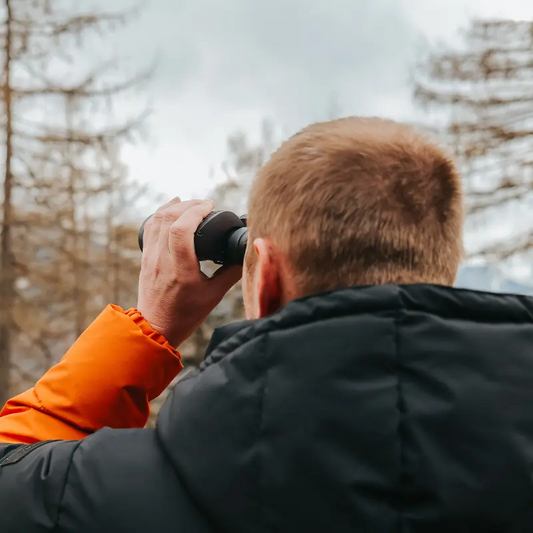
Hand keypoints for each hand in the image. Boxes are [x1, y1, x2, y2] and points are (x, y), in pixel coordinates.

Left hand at [137, 197, 241, 347]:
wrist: (156, 329)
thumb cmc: (186, 315)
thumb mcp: (214, 296)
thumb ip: (230, 274)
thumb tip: (246, 255)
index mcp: (181, 270)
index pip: (181, 229)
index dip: (196, 211)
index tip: (210, 206)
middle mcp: (162, 260)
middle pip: (168, 218)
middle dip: (188, 204)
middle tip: (205, 204)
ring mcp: (150, 257)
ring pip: (156, 219)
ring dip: (174, 206)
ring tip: (191, 204)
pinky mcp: (146, 258)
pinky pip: (149, 227)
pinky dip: (161, 214)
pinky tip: (172, 208)